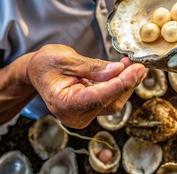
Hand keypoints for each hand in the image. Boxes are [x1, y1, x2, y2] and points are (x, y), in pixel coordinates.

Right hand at [26, 44, 145, 128]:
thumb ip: (92, 67)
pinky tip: (127, 71)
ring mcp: (83, 116)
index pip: (97, 97)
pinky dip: (120, 85)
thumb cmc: (46, 64)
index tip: (135, 71)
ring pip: (113, 103)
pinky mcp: (91, 111)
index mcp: (63, 104)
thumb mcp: (65, 59)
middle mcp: (74, 116)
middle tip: (140, 64)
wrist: (36, 72)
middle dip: (127, 83)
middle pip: (109, 103)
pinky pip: (110, 100)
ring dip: (126, 84)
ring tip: (135, 65)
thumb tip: (118, 70)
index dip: (119, 84)